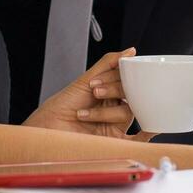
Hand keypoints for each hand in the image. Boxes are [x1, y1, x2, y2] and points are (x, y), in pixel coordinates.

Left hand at [25, 48, 154, 140]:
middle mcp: (112, 107)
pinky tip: (149, 128)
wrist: (44, 134)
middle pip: (130, 95)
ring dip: (107, 112)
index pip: (125, 80)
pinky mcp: (114, 141)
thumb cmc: (58, 111)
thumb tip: (130, 51)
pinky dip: (146, 134)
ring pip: (127, 113)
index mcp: (107, 92)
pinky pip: (137, 140)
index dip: (116, 77)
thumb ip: (107, 64)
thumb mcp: (82, 82)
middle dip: (113, 91)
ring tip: (84, 114)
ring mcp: (114, 124)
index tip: (99, 79)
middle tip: (95, 92)